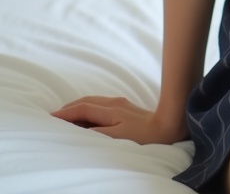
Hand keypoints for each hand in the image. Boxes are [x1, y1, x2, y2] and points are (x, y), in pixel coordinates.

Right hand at [51, 96, 187, 144]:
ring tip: (67, 116)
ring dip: (78, 107)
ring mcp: (121, 104)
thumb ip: (98, 132)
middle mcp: (114, 103)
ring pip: (94, 102)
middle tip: (54, 116)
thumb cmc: (145, 136)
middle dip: (69, 107)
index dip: (66, 112)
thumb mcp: (119, 137)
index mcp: (110, 109)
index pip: (83, 108)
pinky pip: (101, 105)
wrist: (169, 126)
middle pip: (86, 101)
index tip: (50, 117)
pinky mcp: (126, 108)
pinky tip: (88, 115)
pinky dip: (89, 109)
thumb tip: (80, 129)